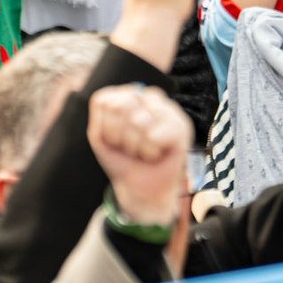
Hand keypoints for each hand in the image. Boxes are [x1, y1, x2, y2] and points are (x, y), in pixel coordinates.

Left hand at [88, 85, 191, 225]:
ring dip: (135, 146)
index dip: (105, 128)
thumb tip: (128, 94)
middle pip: (122, 107)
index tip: (114, 140)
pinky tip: (157, 154)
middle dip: (119, 136)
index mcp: (130, 94)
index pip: (105, 101)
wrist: (141, 187)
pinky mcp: (182, 125)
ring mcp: (168, 108)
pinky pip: (154, 136)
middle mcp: (150, 96)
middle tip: (129, 147)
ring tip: (142, 151)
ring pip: (139, 122)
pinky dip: (149, 152)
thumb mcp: (100, 134)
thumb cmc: (122, 158)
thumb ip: (102, 108)